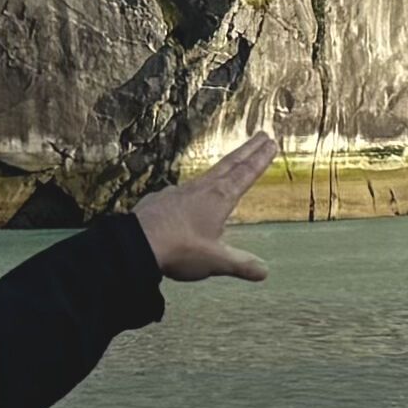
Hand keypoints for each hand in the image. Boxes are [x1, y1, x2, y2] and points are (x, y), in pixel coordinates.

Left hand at [131, 131, 278, 282]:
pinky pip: (183, 189)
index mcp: (219, 199)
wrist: (136, 244)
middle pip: (230, 164)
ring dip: (224, 165)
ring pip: (208, 173)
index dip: (260, 159)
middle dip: (248, 150)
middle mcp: (201, 189)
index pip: (245, 175)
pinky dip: (194, 186)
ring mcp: (179, 191)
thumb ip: (241, 264)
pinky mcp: (162, 199)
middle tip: (261, 135)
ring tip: (231, 162)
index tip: (271, 143)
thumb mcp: (216, 261)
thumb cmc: (179, 249)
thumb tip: (264, 271)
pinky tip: (190, 193)